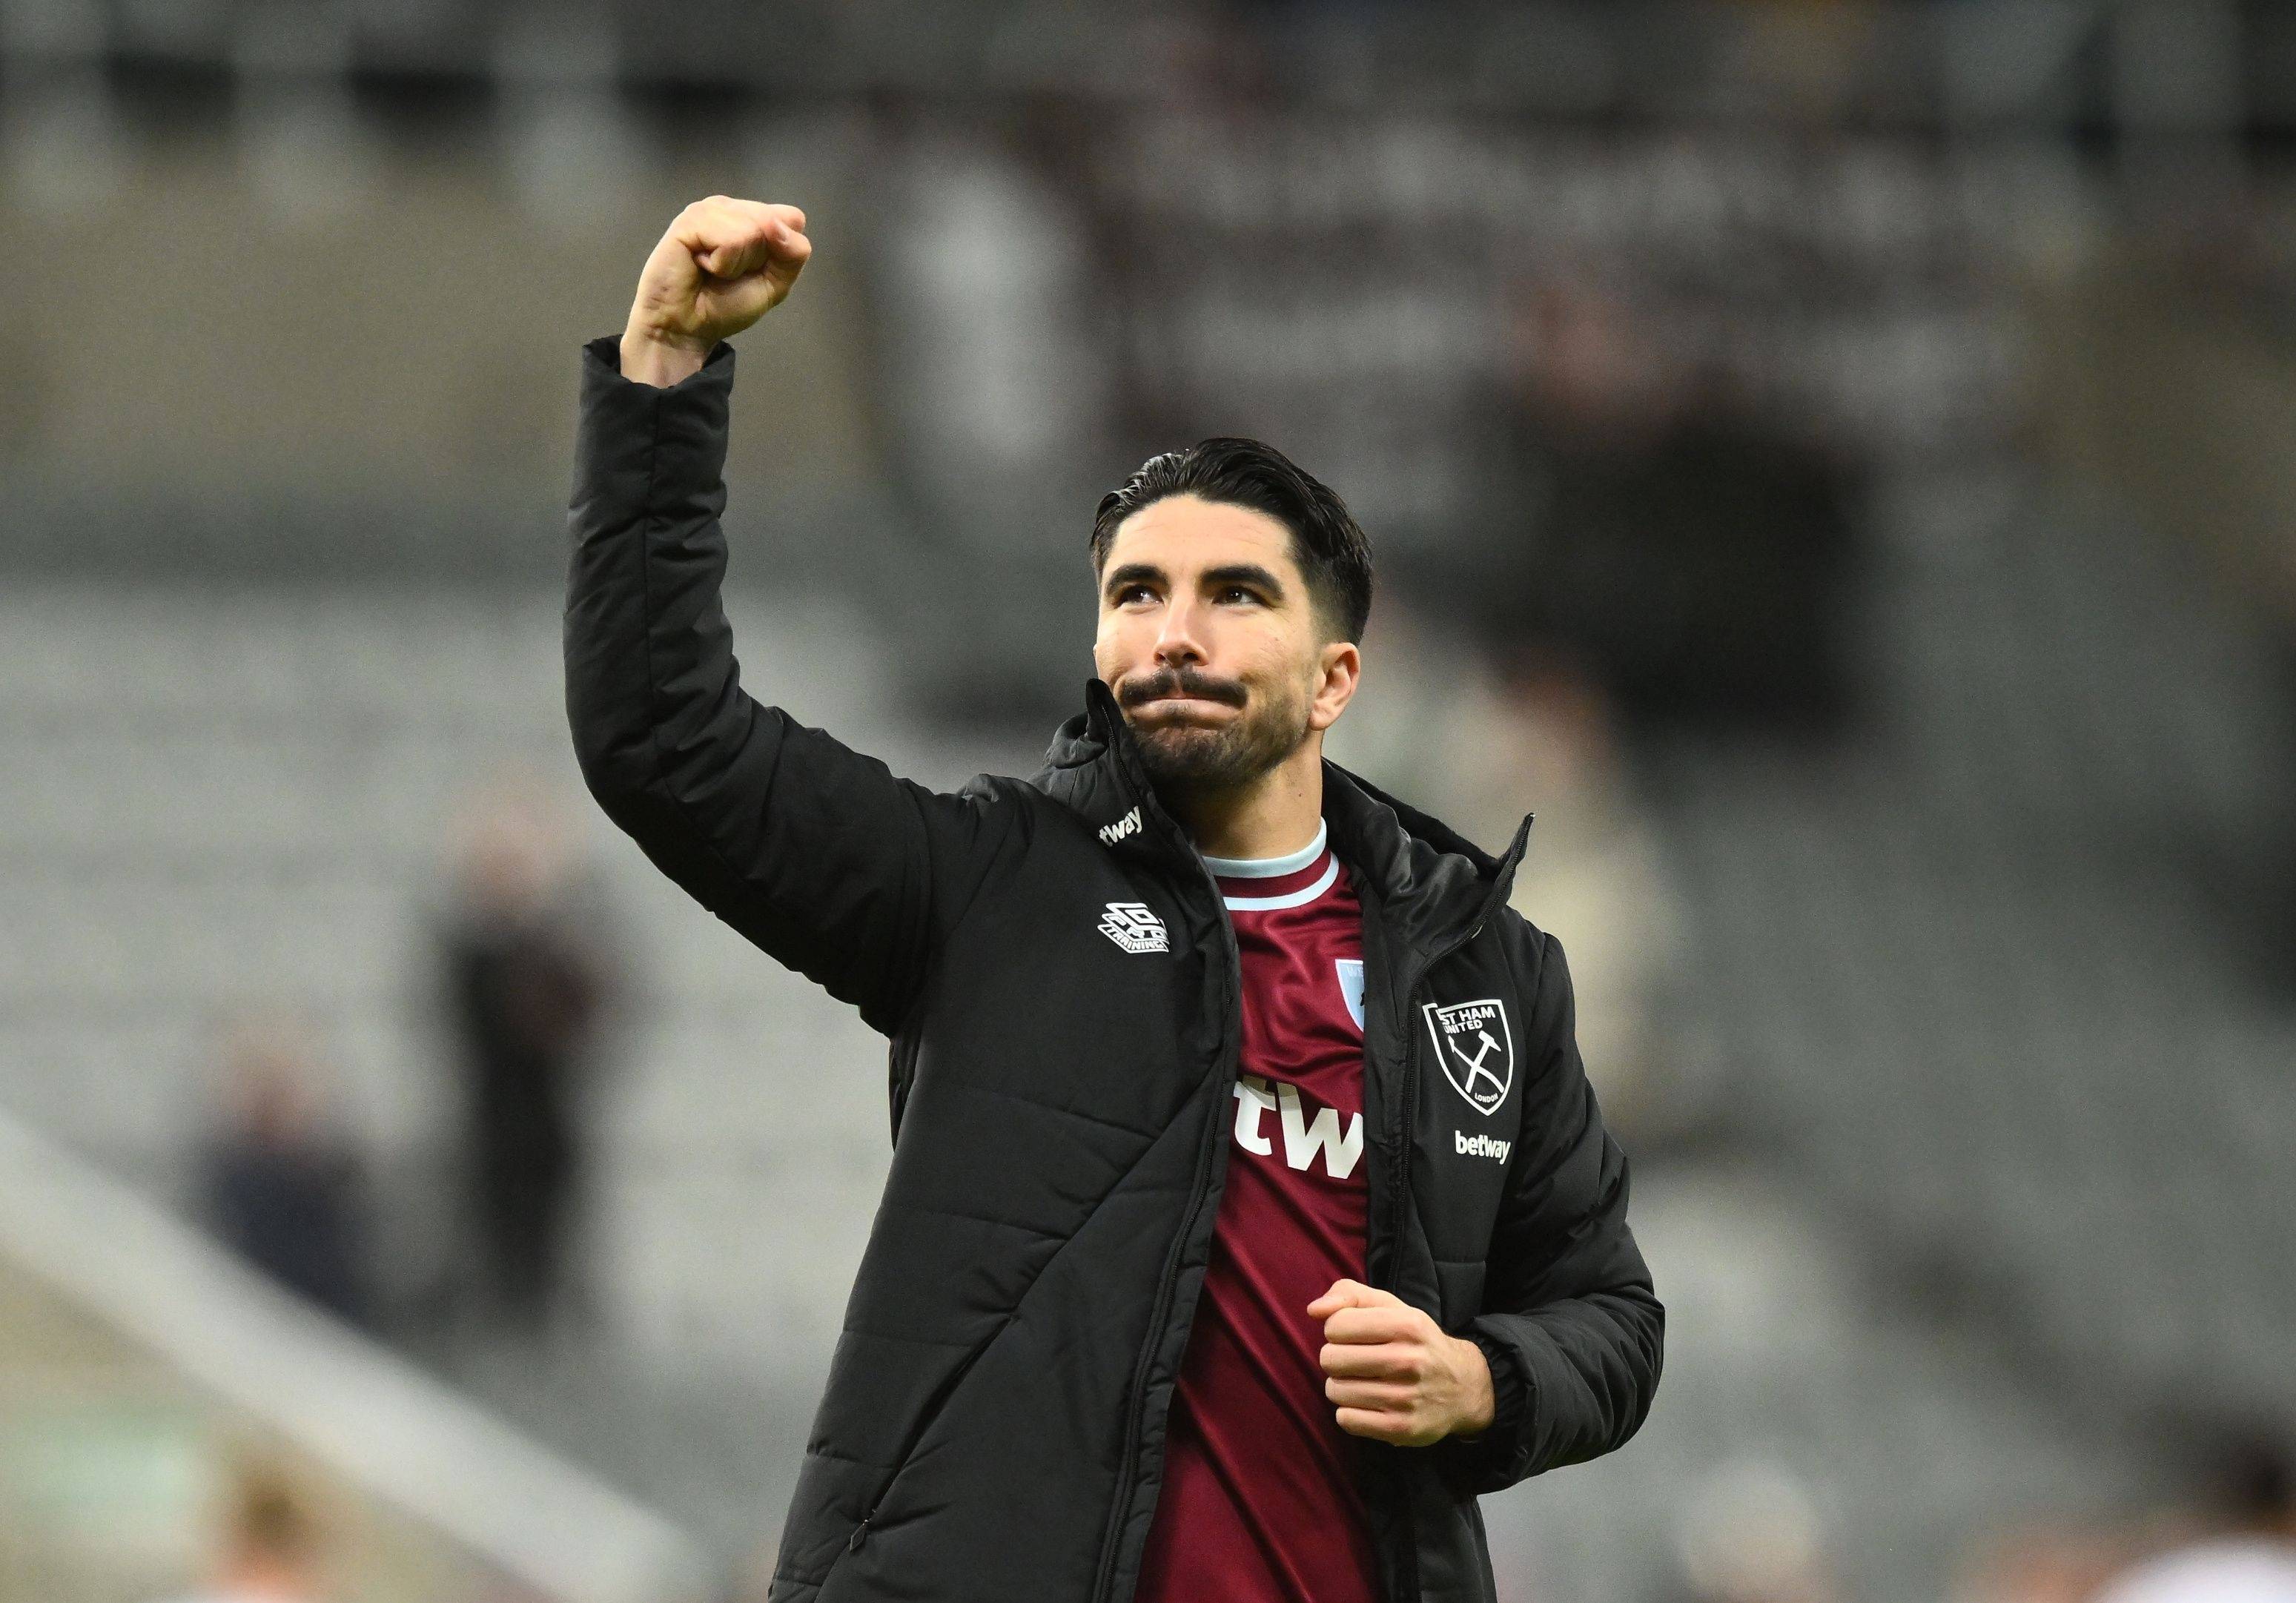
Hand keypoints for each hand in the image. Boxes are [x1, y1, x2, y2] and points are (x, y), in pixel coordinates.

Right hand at [620, 196, 812, 386]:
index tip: (754, 270)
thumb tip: (779, 226)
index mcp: (752, 217)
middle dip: (758, 259)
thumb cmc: (725, 305)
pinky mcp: (690, 220)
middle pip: (774, 222)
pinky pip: (729, 240)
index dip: (782, 252)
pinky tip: (700, 265)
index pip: (792, 218)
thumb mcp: (775, 284)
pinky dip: (721, 264)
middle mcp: (731, 208)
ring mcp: (709, 210)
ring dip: (736, 263)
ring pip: (753, 229)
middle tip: (728, 273)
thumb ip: (793, 255)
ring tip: (712, 270)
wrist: (686, 328)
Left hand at [1308, 1278, 1494, 1446]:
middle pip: (1330, 1359)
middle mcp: (1409, 1360)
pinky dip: (1349, 1412)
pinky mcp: (1401, 1429)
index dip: (1336, 1330)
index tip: (1352, 1336)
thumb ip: (1350, 1295)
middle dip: (1335, 1359)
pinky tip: (1367, 1404)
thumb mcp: (1392, 1307)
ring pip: (1335, 1391)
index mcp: (1406, 1324)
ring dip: (1340, 1387)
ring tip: (1361, 1382)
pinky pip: (1346, 1420)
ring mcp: (1406, 1398)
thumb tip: (1314, 1310)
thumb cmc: (1416, 1341)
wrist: (1464, 1387)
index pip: (1336, 1325)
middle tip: (1354, 1362)